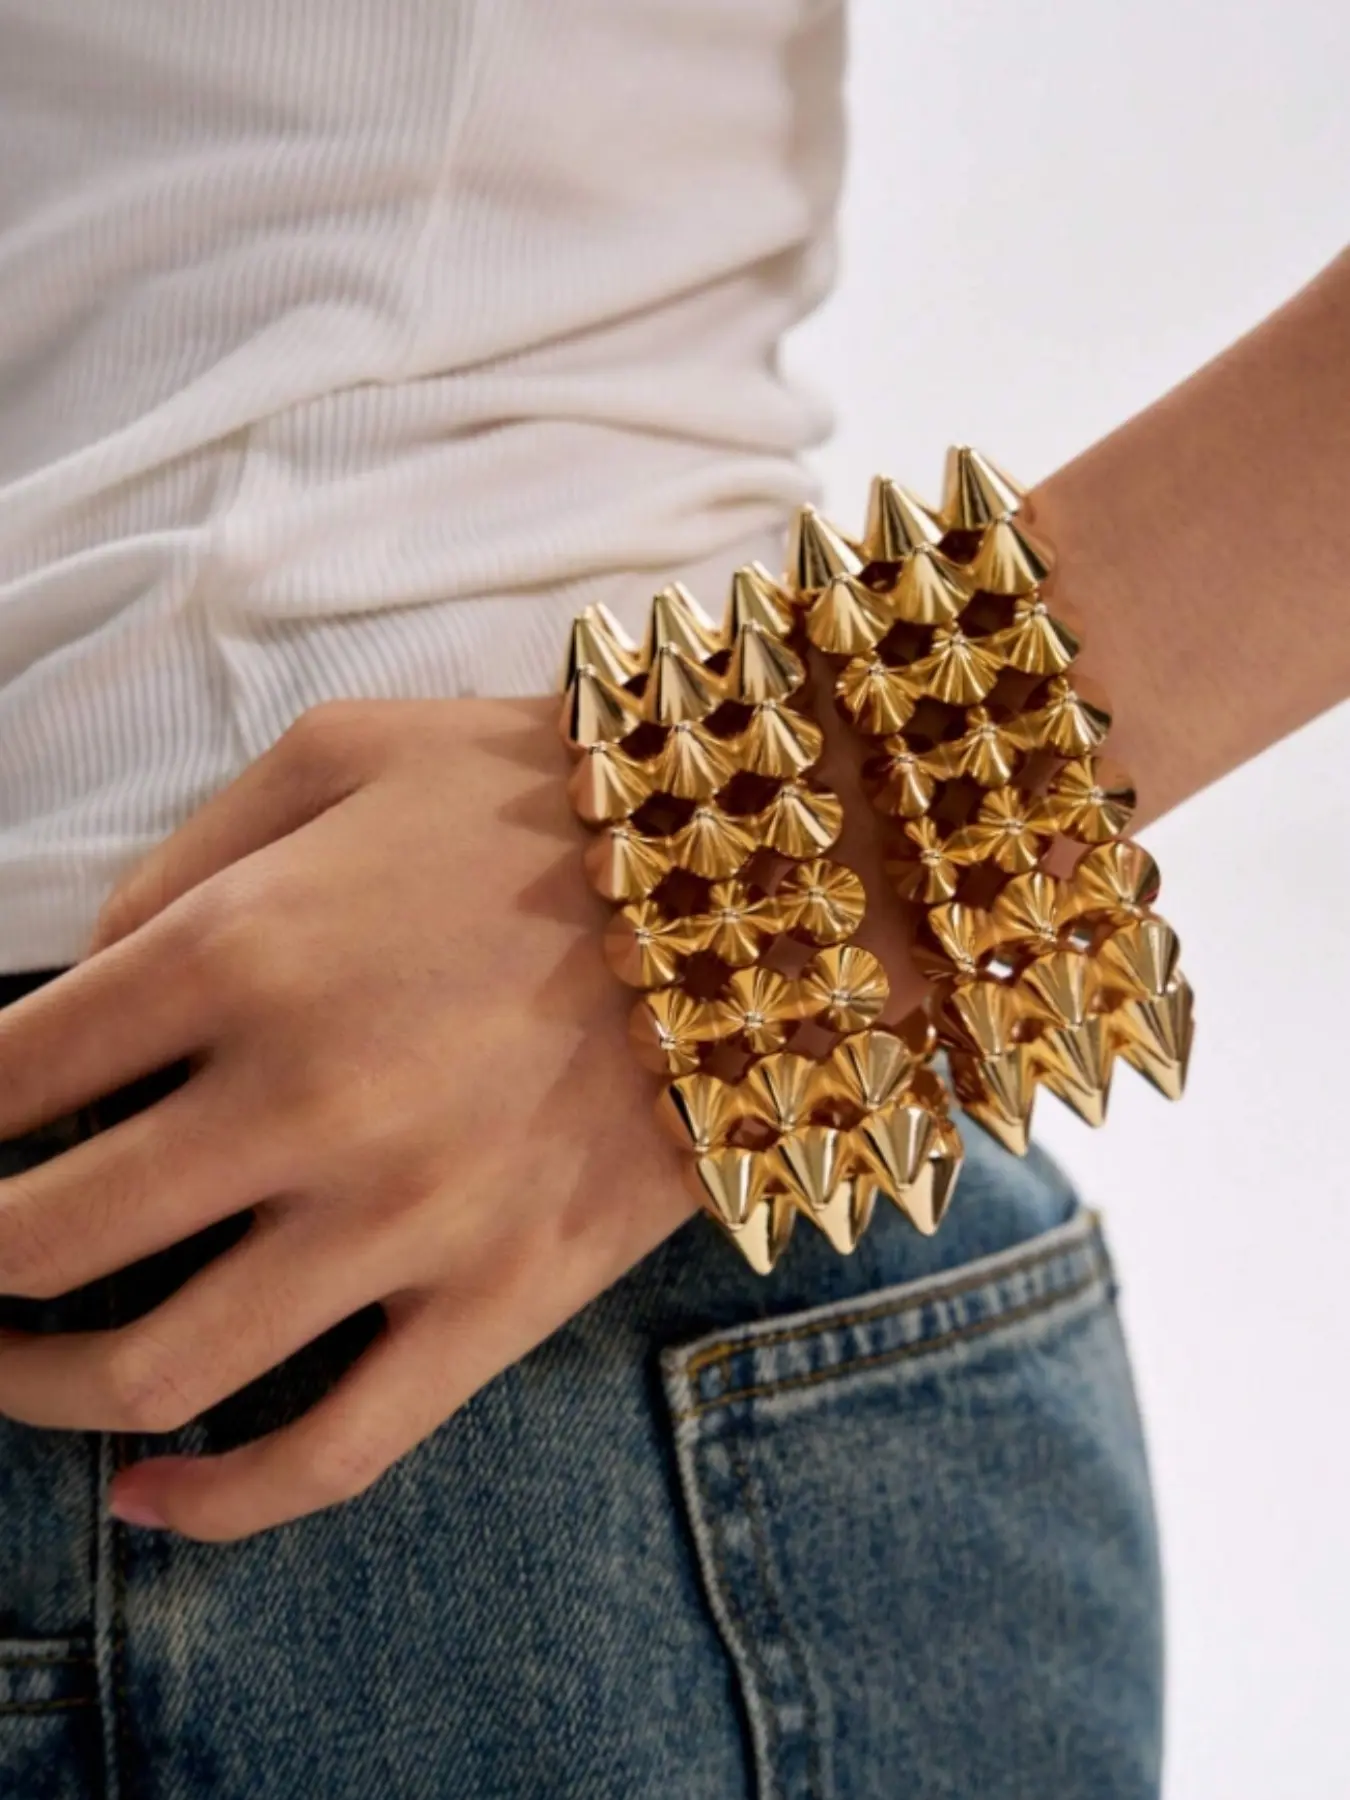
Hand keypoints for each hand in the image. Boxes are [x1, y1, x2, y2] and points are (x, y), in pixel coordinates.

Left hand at [0, 698, 705, 1538]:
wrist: (770, 876)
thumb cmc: (545, 797)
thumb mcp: (342, 753)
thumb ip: (180, 864)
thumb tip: (82, 987)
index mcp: (240, 950)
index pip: (5, 1080)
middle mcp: (301, 1103)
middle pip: (41, 1242)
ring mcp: (404, 1224)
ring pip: (154, 1372)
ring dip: (39, 1389)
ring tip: (13, 1365)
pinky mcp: (498, 1303)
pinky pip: (331, 1453)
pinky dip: (217, 1502)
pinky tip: (148, 1497)